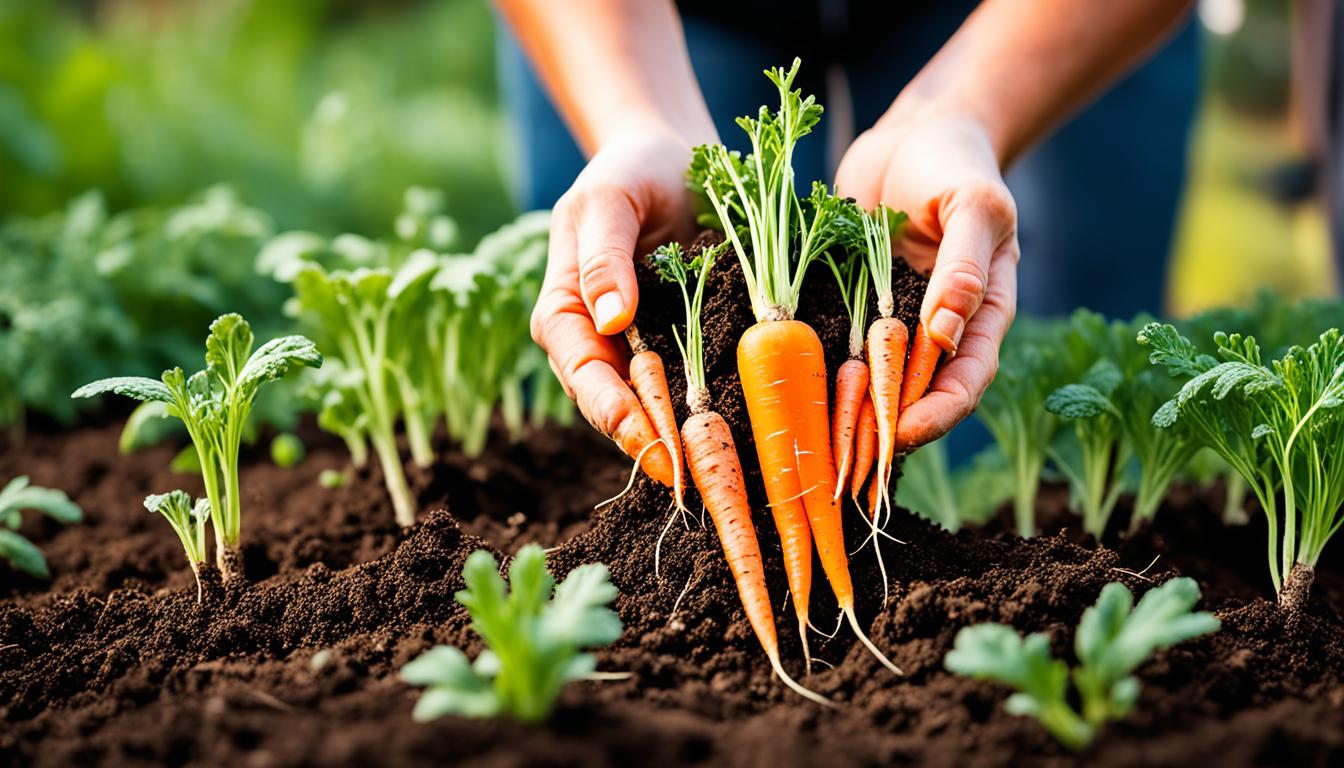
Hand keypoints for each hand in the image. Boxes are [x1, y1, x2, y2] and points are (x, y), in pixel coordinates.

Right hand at [531, 129, 697, 462]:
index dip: (614, 411)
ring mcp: (637, 349)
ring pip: (651, 407)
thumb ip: (603, 255)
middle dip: (649, 442)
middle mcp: (595, 341)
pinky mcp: (678, 346)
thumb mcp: (611, 199)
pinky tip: (738, 436)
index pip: (582, 373)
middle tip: (689, 475)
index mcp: (564, 311)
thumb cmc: (632, 171)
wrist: (671, 158)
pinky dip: (707, 412)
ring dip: (680, 440)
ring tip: (716, 472)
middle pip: (614, 405)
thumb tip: (610, 319)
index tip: (651, 439)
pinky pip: (688, 387)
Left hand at [836, 112, 1018, 448]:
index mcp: (981, 313)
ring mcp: (892, 319)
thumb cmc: (955, 163)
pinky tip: (785, 388)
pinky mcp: (852, 304)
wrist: (914, 132)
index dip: (939, 413)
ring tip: (814, 442)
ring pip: (872, 378)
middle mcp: (938, 328)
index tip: (904, 433)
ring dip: (847, 410)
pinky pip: (835, 343)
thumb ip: (965, 264)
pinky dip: (816, 367)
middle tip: (848, 458)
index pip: (967, 380)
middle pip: (916, 393)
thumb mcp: (972, 204)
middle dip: (884, 429)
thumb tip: (947, 330)